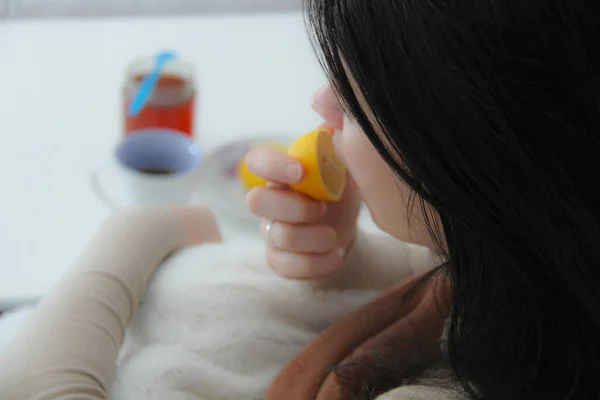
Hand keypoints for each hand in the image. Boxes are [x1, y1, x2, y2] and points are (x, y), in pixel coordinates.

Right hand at [245, 147, 360, 279]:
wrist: (348, 229)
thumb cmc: (339, 191)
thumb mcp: (344, 164)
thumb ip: (336, 142)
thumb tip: (328, 125)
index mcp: (282, 174)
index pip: (256, 160)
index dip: (272, 165)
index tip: (301, 172)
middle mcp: (269, 201)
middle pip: (255, 201)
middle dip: (294, 207)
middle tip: (322, 209)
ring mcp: (271, 232)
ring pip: (279, 237)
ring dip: (314, 238)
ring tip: (335, 237)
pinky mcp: (279, 259)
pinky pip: (286, 266)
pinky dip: (317, 264)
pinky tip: (336, 255)